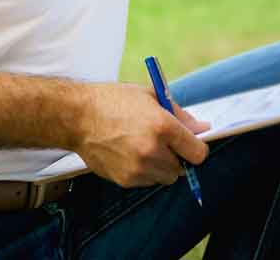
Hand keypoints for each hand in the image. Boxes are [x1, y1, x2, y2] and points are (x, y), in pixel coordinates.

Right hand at [75, 82, 210, 187]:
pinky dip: (145, 171)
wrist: (77, 117)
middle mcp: (152, 151)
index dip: (197, 147)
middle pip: (182, 168)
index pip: (198, 152)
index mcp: (163, 126)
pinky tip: (130, 153)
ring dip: (162, 165)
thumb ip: (180, 115)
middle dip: (178, 156)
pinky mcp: (125, 180)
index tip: (191, 142)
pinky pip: (147, 181)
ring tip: (143, 145)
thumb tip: (202, 128)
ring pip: (165, 177)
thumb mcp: (151, 97)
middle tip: (163, 142)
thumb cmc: (114, 101)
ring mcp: (138, 168)